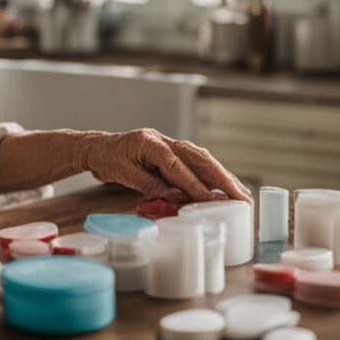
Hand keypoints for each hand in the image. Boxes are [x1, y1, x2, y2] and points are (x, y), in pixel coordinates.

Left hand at [79, 129, 251, 203]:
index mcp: (150, 142)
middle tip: (241, 196)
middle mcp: (164, 140)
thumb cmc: (107, 159)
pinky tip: (225, 183)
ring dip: (222, 175)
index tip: (211, 199)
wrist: (98, 147)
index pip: (177, 166)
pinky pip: (196, 161)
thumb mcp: (122, 174)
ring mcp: (170, 143)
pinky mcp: (172, 151)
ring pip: (202, 158)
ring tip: (241, 192)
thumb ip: (149, 185)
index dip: (194, 184)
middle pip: (199, 157)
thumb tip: (175, 197)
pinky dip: (212, 173)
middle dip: (222, 178)